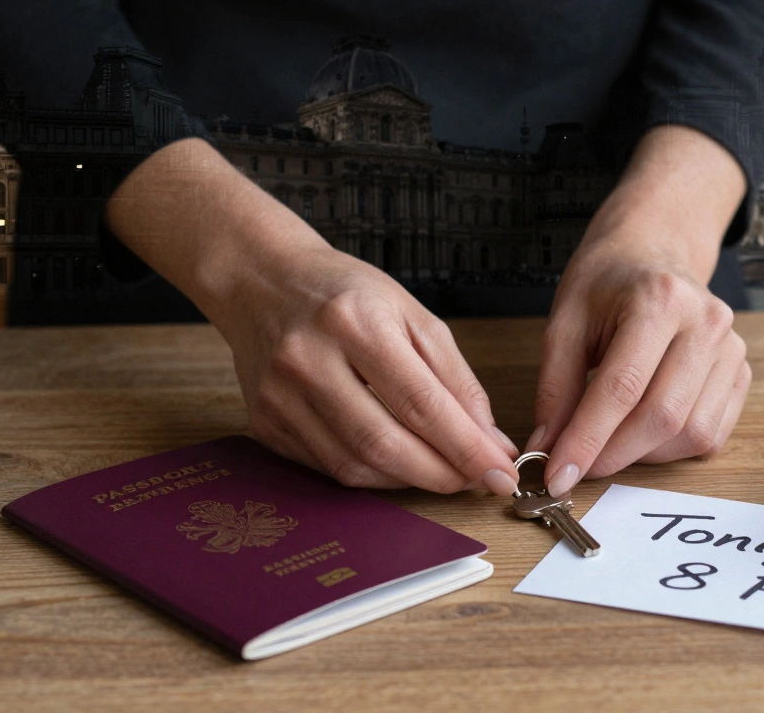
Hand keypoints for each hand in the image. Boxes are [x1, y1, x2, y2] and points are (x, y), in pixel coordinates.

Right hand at [225, 246, 521, 494]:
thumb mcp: (412, 314)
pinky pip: (329, 468)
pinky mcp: (265, 424)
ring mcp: (279, 396)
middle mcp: (308, 360)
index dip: (466, 448)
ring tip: (442, 472)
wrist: (263, 282)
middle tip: (477, 482)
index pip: (421, 403)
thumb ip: (455, 378)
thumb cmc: (345, 294)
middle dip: (441, 474)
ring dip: (409, 480)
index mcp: (353, 322)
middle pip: (384, 444)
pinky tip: (398, 463)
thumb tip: (489, 440)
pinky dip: (373, 475)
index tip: (500, 474)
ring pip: (355, 466)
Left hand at [529, 126, 751, 496]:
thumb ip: (555, 388)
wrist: (654, 251)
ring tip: (609, 440)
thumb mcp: (565, 320)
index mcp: (658, 299)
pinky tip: (642, 432)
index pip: (621, 388)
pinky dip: (671, 448)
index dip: (587, 439)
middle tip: (576, 467)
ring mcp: (731, 348)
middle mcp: (705, 322)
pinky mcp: (741, 371)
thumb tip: (547, 450)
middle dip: (613, 454)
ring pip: (691, 432)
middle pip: (662, 416)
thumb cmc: (607, 282)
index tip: (557, 474)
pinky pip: (711, 433)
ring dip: (642, 454)